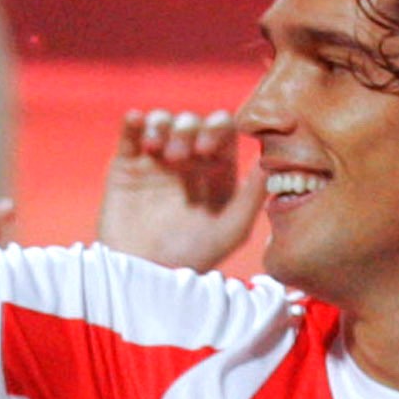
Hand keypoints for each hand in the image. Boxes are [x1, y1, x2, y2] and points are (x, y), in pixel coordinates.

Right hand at [98, 108, 265, 272]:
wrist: (143, 277)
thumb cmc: (192, 259)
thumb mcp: (231, 231)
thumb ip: (253, 196)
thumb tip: (272, 161)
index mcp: (215, 170)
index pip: (222, 131)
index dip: (217, 129)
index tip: (207, 149)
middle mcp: (187, 160)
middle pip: (191, 121)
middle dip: (187, 130)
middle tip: (179, 157)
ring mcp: (155, 161)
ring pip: (161, 121)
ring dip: (161, 125)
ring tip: (155, 147)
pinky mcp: (126, 166)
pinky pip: (130, 133)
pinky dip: (134, 122)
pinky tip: (136, 121)